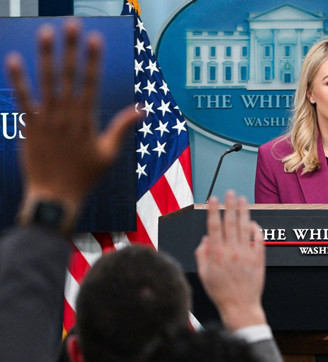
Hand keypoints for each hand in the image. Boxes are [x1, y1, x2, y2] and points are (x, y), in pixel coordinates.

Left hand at [5, 20, 137, 217]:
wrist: (55, 196)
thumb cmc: (84, 177)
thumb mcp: (108, 153)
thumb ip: (122, 128)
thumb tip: (141, 110)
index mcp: (87, 120)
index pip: (91, 83)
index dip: (93, 60)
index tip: (96, 39)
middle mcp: (67, 116)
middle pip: (70, 76)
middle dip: (71, 49)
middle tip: (73, 25)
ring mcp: (47, 120)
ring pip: (47, 82)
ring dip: (46, 56)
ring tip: (46, 32)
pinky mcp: (29, 126)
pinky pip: (23, 99)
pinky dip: (19, 79)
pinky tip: (15, 59)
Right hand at [194, 191, 266, 330]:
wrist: (240, 306)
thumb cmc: (220, 292)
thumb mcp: (204, 275)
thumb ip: (202, 255)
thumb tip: (205, 239)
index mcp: (216, 254)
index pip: (214, 226)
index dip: (214, 210)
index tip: (214, 198)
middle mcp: (231, 251)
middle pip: (230, 222)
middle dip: (230, 205)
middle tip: (230, 192)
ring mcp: (246, 253)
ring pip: (244, 227)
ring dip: (243, 211)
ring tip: (243, 199)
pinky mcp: (258, 258)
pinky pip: (258, 239)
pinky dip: (255, 229)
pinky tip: (252, 222)